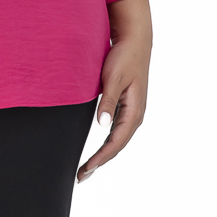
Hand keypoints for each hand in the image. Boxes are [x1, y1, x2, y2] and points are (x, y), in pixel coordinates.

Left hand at [77, 0, 152, 183]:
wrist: (135, 40)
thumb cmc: (124, 57)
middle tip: (81, 176)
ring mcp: (131, 111)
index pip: (115, 142)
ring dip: (103, 154)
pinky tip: (97, 147)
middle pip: (116, 145)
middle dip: (100, 162)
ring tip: (87, 167)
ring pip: (116, 139)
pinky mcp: (126, 105)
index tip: (86, 169)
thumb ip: (108, 101)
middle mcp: (135, 115)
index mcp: (134, 112)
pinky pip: (116, 130)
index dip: (100, 158)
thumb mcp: (113, 78)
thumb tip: (103, 126)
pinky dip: (106, 141)